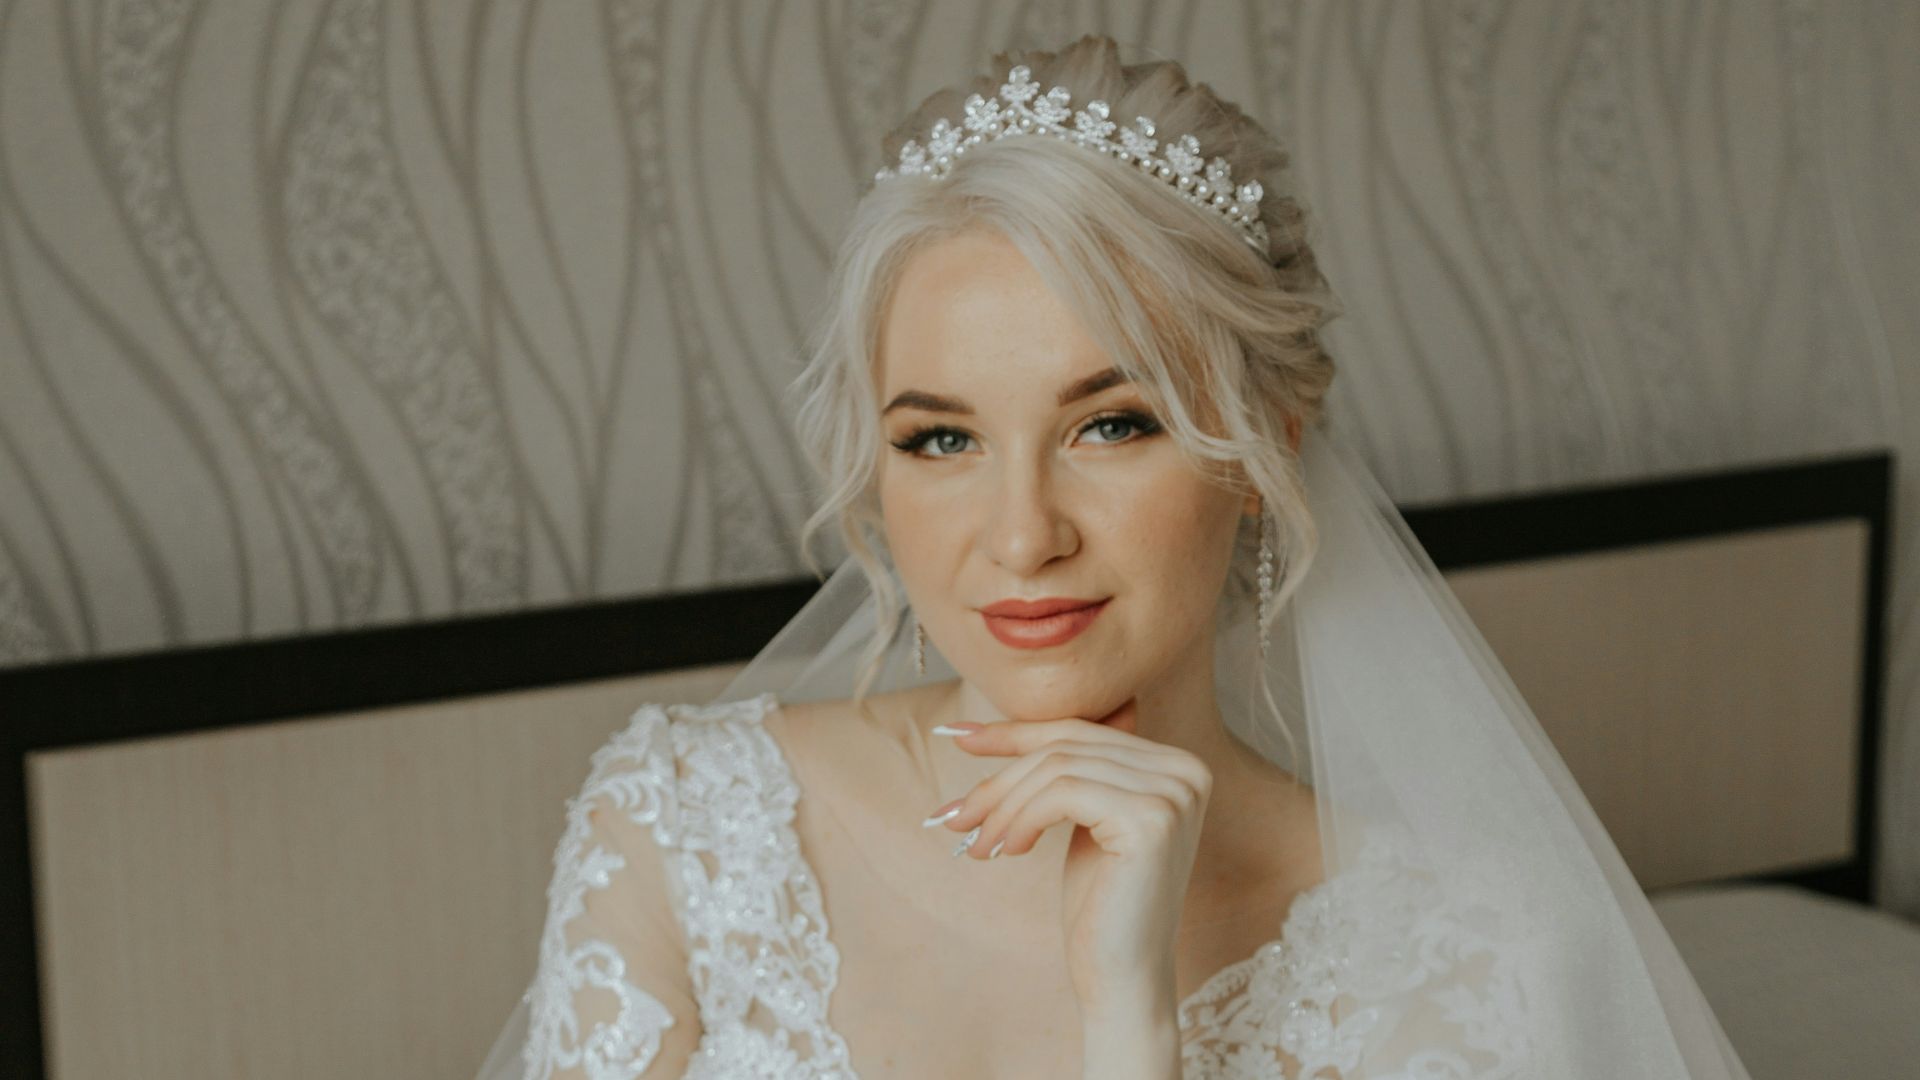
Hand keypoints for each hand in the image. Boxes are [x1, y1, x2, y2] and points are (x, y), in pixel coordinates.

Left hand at [934, 700, 1212, 1013]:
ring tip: (978, 845)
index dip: (1015, 733)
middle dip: (1000, 779)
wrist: (1122, 978)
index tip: (956, 737)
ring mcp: (1174, 792)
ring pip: (1057, 768)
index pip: (1081, 731)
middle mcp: (1186, 770)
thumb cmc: (1099, 905)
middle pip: (1066, 747)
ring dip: (1003, 806)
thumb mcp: (1082, 822)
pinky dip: (1021, 819)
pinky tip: (1007, 850)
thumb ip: (1070, 769)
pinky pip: (1061, 793)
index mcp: (1177, 764)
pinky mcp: (1152, 819)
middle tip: (953, 816)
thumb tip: (994, 727)